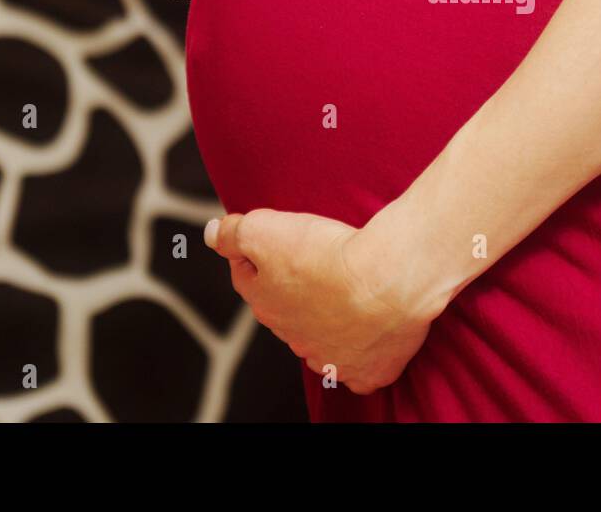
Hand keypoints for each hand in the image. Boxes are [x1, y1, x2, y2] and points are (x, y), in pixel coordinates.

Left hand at [205, 209, 435, 394]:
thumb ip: (233, 232)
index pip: (247, 276)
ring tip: (349, 290)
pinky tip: (370, 331)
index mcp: (266, 305)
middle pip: (287, 309)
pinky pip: (360, 368)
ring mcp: (332, 359)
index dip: (258, 252)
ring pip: (323, 339)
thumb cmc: (330, 255)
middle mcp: (294, 338)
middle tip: (318, 260)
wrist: (388, 280)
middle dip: (295, 288)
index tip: (276, 237)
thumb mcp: (266, 229)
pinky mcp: (368, 371)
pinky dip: (363, 352)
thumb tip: (212, 234)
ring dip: (330, 319)